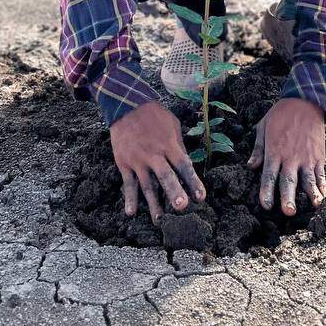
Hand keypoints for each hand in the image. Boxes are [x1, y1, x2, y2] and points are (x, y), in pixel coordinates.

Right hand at [110, 101, 205, 222]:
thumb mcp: (173, 124)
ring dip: (153, 203)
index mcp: (169, 145)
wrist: (126, 105)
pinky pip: (128, 184)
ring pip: (147, 185)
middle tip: (182, 208)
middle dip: (174, 192)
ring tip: (159, 220)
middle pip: (166, 176)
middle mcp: (154, 154)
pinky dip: (129, 198)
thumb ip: (179, 145)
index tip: (201, 197)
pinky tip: (131, 213)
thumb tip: (186, 163)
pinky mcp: (124, 163)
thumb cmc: (154, 115)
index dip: (193, 182)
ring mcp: (138, 160)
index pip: (184, 166)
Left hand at [248, 98, 325, 215]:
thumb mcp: (263, 127)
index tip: (266, 205)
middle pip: (289, 180)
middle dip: (288, 197)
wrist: (305, 101)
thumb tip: (251, 167)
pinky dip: (323, 186)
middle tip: (288, 212)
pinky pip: (321, 174)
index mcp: (274, 151)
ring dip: (311, 194)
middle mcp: (291, 157)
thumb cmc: (281, 114)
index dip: (267, 190)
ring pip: (308, 179)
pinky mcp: (319, 156)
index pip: (269, 174)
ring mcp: (307, 157)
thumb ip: (258, 149)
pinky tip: (325, 198)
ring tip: (315, 207)